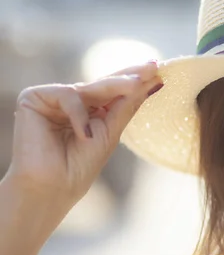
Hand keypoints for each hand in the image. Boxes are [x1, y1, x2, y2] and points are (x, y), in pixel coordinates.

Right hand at [5, 61, 162, 209]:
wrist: (53, 188)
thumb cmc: (80, 166)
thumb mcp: (111, 132)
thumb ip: (127, 105)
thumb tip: (154, 81)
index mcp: (89, 110)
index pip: (113, 90)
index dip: (135, 79)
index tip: (159, 69)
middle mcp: (71, 102)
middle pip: (104, 83)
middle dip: (130, 75)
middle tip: (154, 66)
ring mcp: (52, 99)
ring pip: (90, 86)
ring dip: (115, 85)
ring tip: (136, 85)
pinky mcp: (34, 98)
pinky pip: (68, 96)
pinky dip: (79, 115)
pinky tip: (84, 135)